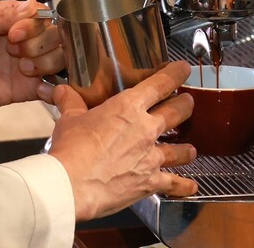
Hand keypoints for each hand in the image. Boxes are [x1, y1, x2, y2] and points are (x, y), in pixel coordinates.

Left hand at [0, 0, 64, 114]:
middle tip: (15, 52)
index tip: (15, 34)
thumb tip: (30, 9)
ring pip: (57, 59)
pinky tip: (36, 86)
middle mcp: (20, 40)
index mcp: (7, 19)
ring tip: (23, 69)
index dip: (34, 25)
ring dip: (46, 63)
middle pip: (54, 36)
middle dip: (40, 44)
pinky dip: (51, 87)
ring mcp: (22, 65)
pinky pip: (48, 87)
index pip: (40, 14)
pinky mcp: (21, 89)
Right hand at [47, 61, 198, 220]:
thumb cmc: (71, 150)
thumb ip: (71, 103)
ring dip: (186, 148)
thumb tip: (63, 92)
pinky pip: (173, 183)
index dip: (175, 74)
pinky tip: (189, 185)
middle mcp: (145, 129)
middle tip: (187, 103)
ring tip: (190, 149)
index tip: (183, 69)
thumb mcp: (69, 119)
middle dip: (185, 106)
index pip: (160, 84)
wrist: (72, 184)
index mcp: (127, 107)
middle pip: (177, 113)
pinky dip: (183, 185)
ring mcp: (151, 156)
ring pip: (180, 149)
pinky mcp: (150, 181)